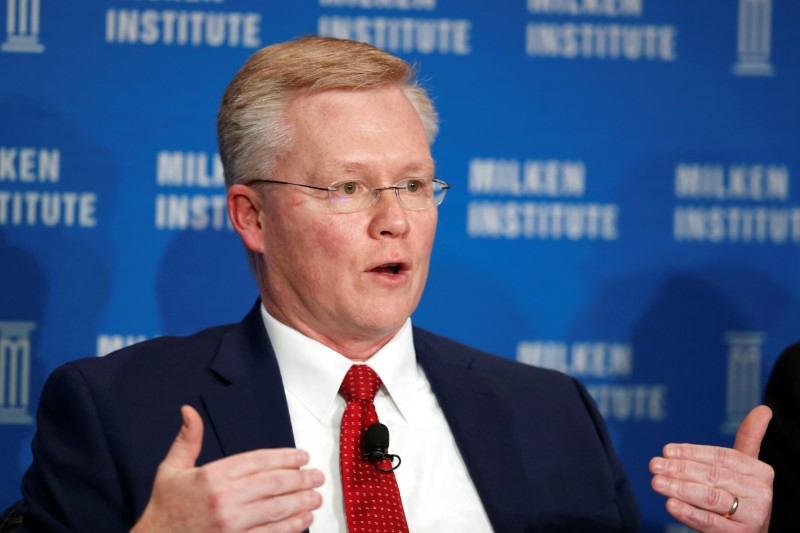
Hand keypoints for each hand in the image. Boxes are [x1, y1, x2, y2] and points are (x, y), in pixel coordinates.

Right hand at [131, 405, 323, 532]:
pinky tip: (303, 520)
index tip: (302, 457)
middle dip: (301, 479)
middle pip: (274, 484)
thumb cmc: (165, 509)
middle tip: (317, 476)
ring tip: (316, 497)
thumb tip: (189, 411)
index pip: (258, 461)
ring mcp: (231, 525)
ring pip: (277, 509)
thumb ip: (187, 440)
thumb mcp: (170, 469)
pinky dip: (290, 527)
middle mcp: (224, 500)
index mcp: (211, 477)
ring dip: (301, 502)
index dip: (285, 457)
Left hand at [649, 405, 773, 531]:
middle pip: (713, 476)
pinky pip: (711, 523)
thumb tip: (763, 409)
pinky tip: (670, 505)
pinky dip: (689, 513)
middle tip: (654, 465)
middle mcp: (760, 493)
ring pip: (711, 498)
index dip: (692, 452)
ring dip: (680, 489)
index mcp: (760, 471)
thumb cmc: (742, 496)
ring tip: (656, 482)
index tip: (666, 450)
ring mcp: (752, 516)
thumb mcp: (747, 469)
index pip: (721, 457)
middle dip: (680, 469)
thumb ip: (749, 440)